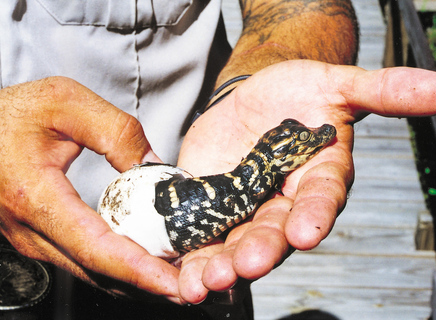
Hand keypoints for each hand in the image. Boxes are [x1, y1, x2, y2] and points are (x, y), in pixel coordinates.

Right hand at [0, 77, 182, 302]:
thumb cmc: (11, 112)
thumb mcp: (68, 103)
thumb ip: (117, 133)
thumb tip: (155, 167)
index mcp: (35, 196)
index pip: (96, 248)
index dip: (138, 270)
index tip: (173, 284)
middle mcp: (29, 229)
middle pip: (96, 272)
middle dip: (145, 286)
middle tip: (188, 289)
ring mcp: (30, 238)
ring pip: (89, 272)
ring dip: (133, 282)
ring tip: (174, 282)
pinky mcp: (37, 236)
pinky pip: (80, 261)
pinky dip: (116, 269)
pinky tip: (142, 265)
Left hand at [176, 60, 435, 302]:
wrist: (254, 97)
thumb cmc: (297, 92)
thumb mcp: (337, 84)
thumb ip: (383, 91)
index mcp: (318, 178)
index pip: (321, 199)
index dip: (315, 214)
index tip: (305, 232)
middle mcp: (285, 202)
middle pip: (275, 231)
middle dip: (262, 249)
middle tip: (246, 265)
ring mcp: (247, 209)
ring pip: (237, 243)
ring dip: (222, 264)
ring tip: (207, 280)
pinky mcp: (213, 207)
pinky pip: (203, 235)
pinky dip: (192, 255)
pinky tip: (181, 273)